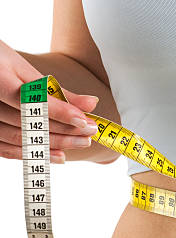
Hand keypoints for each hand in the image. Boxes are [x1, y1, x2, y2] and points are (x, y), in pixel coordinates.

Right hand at [0, 39, 98, 163]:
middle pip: (27, 122)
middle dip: (63, 130)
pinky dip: (33, 154)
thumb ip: (55, 89)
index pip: (30, 99)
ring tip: (80, 143)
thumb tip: (92, 103)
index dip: (59, 112)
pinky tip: (57, 155)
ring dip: (53, 144)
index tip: (84, 121)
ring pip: (18, 138)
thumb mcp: (23, 68)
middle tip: (90, 133)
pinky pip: (5, 149)